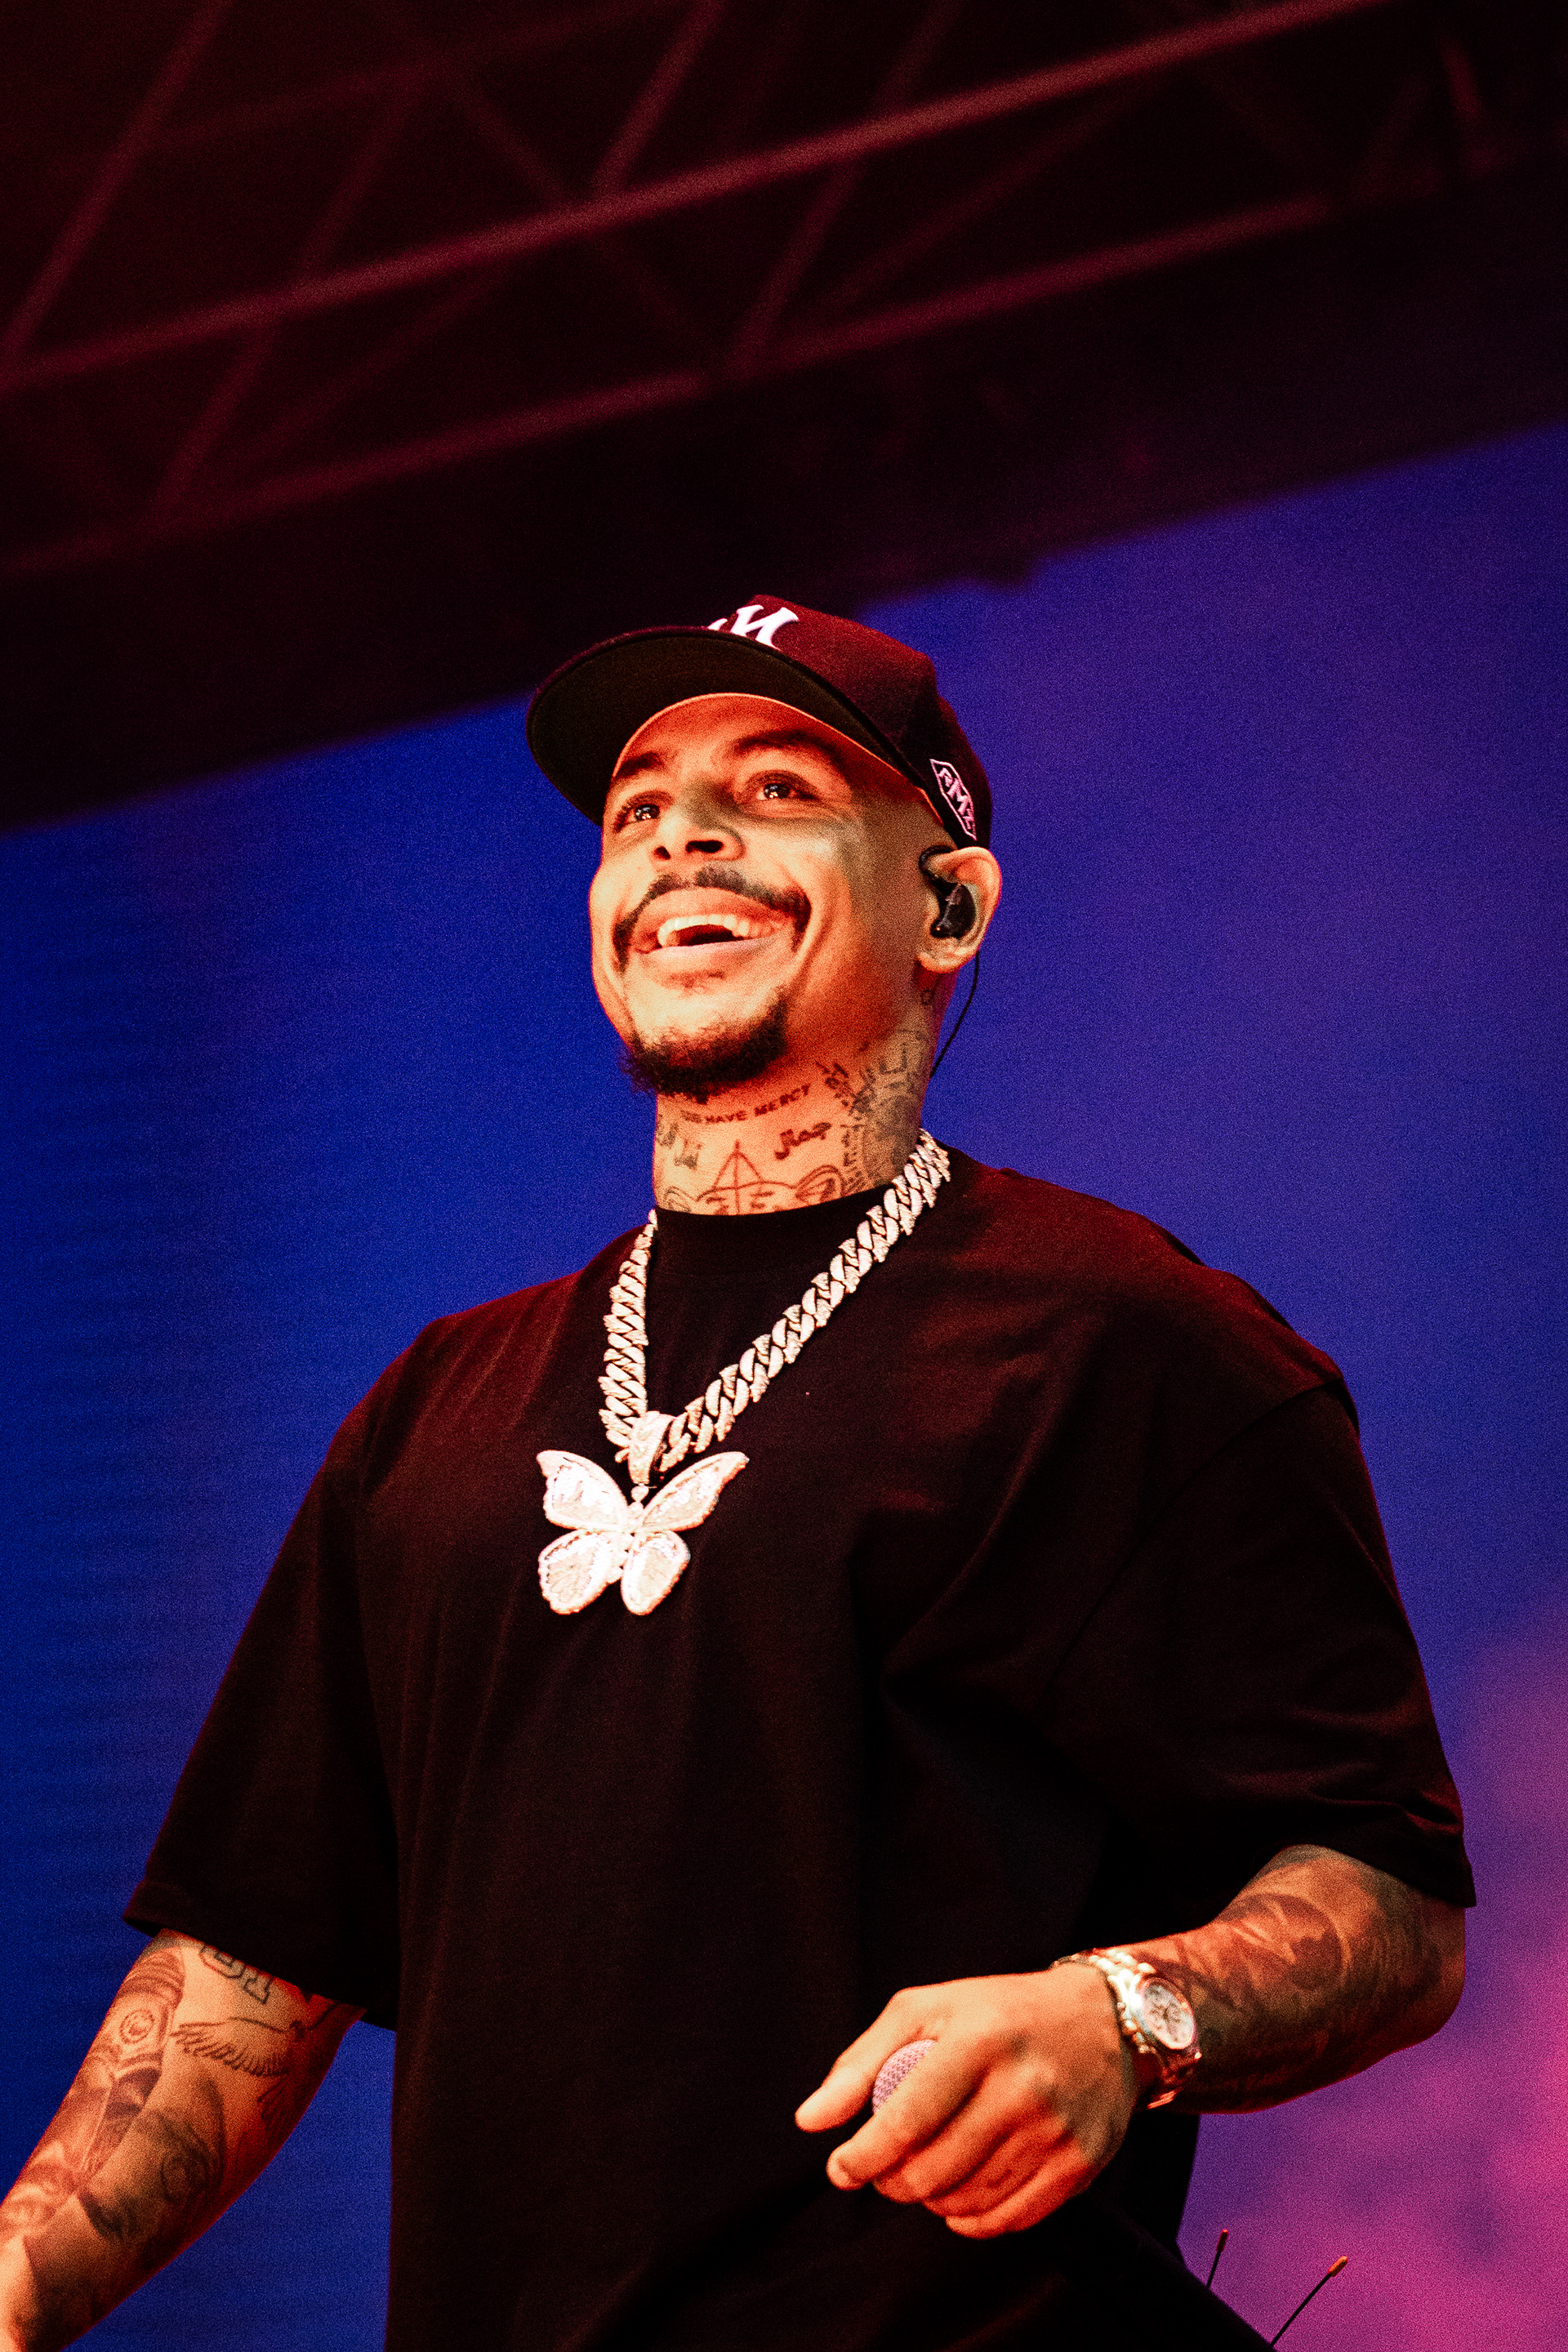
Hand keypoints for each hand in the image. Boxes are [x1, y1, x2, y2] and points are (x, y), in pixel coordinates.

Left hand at [794, 1967, 1137, 2237]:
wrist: (1103, 2022)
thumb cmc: (1000, 2013)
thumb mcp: (927, 2009)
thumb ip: (862, 2062)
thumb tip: (811, 2119)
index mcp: (979, 2040)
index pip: (907, 2120)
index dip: (864, 2156)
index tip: (841, 2168)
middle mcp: (1022, 2087)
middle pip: (933, 2170)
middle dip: (892, 2182)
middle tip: (883, 2169)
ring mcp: (1055, 2131)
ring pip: (967, 2201)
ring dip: (930, 2200)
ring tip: (923, 2174)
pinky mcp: (1079, 2166)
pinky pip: (1009, 2220)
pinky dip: (971, 2220)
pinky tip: (959, 2196)